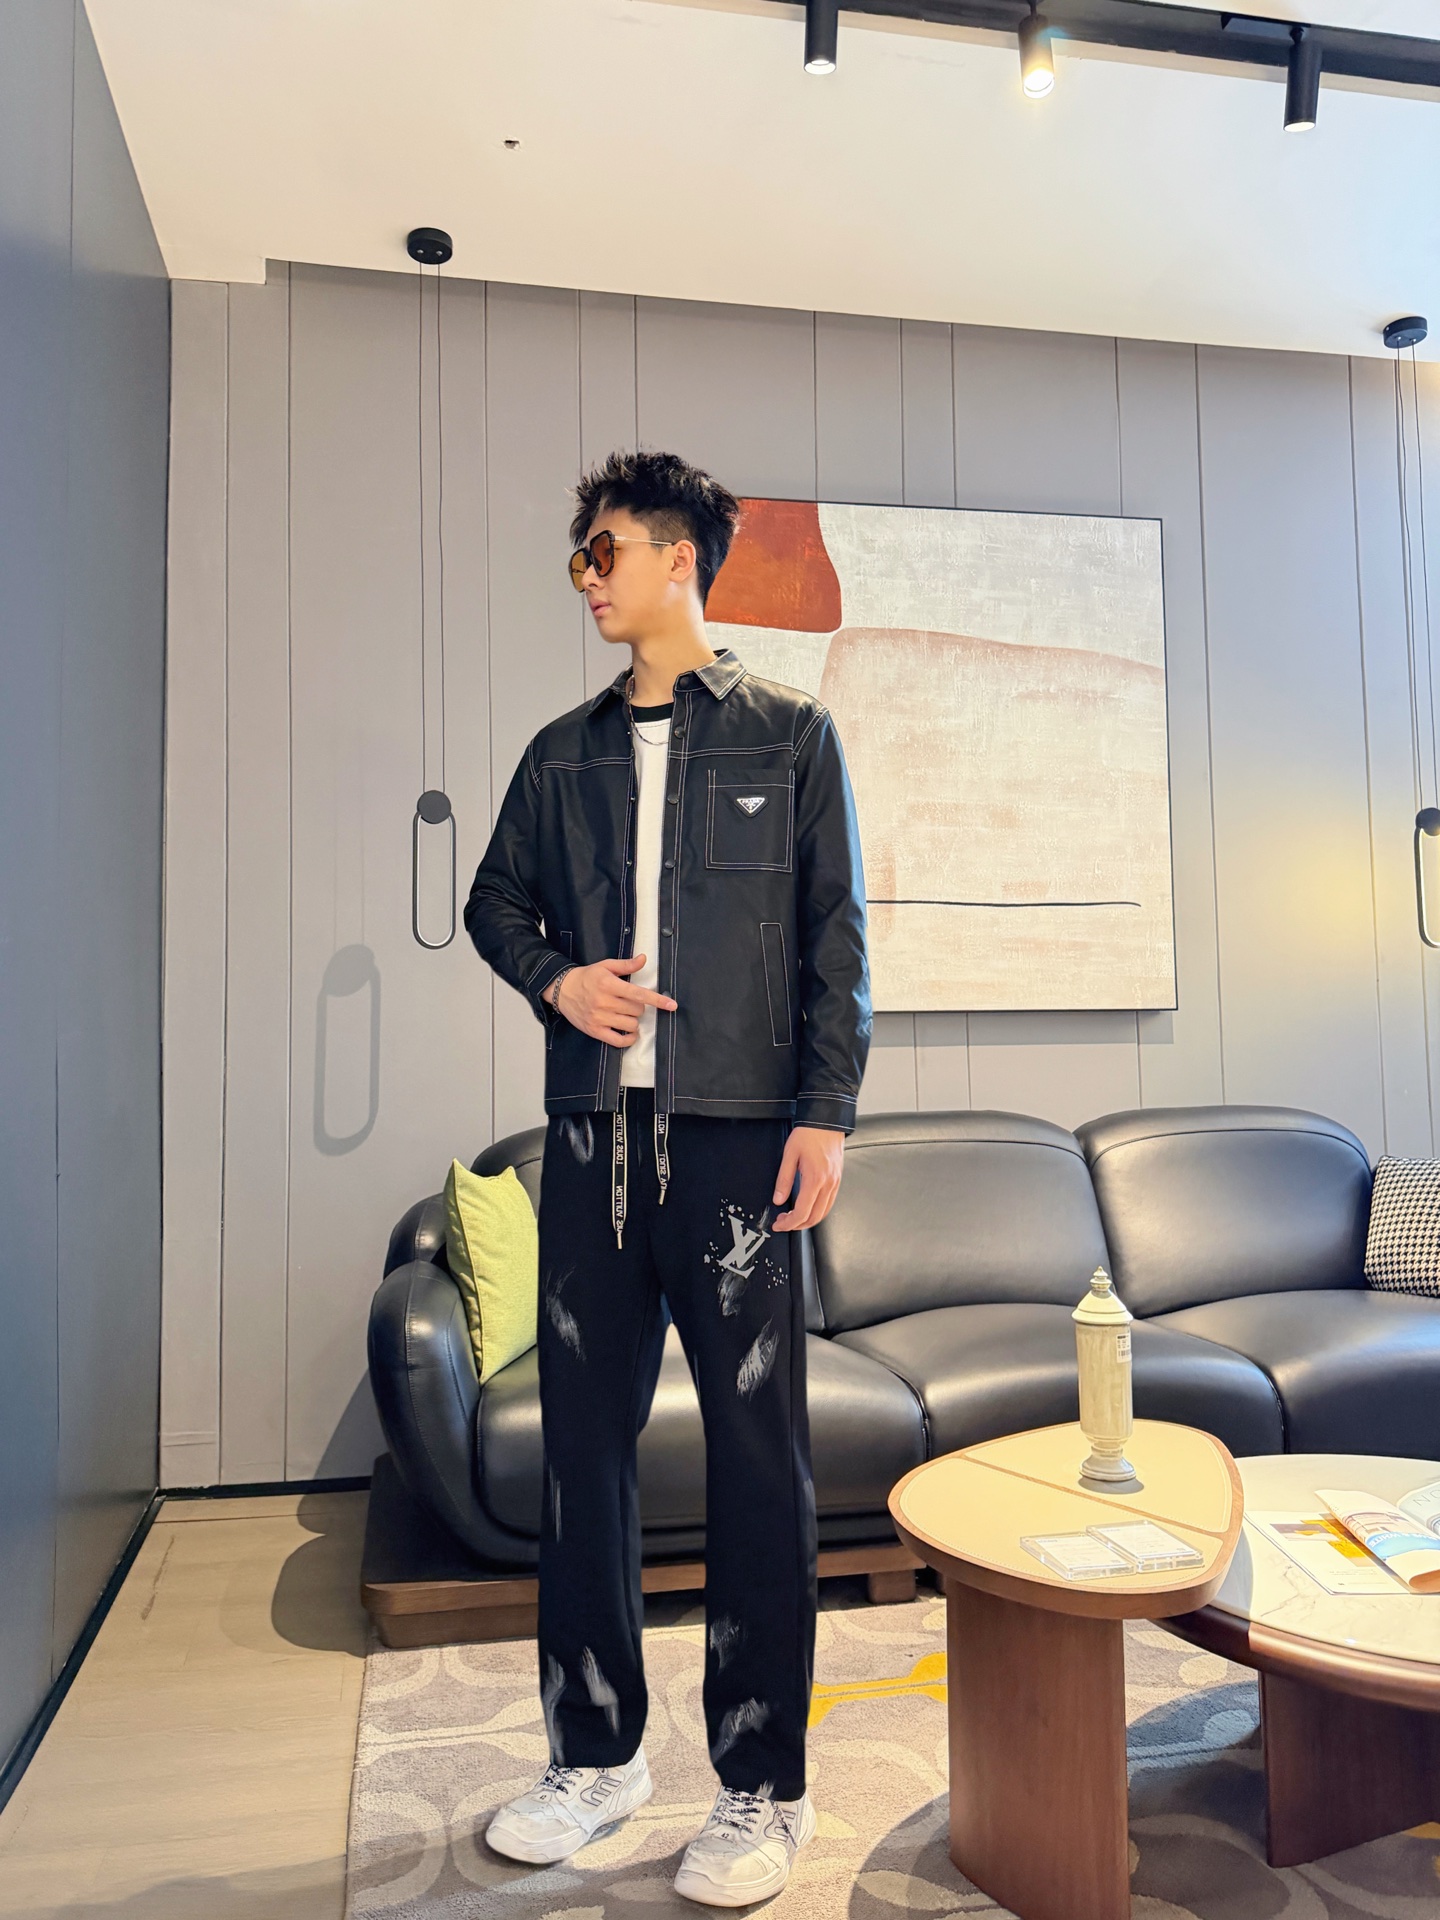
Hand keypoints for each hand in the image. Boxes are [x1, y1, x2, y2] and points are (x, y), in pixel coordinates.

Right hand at [555, 955, 676, 1045]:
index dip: (657, 1000)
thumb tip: (643, 959)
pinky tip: (629, 1032)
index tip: (671, 1005)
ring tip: (625, 1014)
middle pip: (637, 1010)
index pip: (639, 994)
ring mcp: (599, 1018)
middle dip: (639, 1006)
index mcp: (609, 985)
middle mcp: (604, 1002)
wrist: (562, 990)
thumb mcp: (605, 966)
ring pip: (631, 1025)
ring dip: (634, 1021)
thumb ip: (626, 965)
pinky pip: (619, 1041)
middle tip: (629, 1002)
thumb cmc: (586, 977)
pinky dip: (629, 1039)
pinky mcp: (595, 1031)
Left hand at [771, 1126, 844, 1231]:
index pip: (802, 1212)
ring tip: (793, 1217)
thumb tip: (778, 1199)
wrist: (826, 1121)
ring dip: (808, 1219)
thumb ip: (784, 1180)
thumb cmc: (808, 1134)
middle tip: (783, 1222)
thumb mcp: (789, 1155)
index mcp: (815, 1179)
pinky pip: (829, 1203)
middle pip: (815, 1217)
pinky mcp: (838, 1179)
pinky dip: (818, 1211)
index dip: (789, 1223)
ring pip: (824, 1212)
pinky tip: (807, 1207)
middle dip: (798, 1225)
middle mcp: (828, 1184)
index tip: (779, 1224)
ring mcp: (835, 1182)